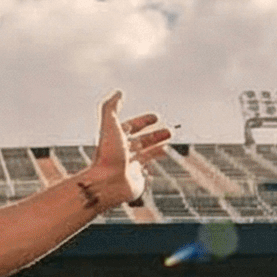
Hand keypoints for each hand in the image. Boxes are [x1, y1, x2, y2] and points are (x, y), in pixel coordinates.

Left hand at [81, 89, 171, 208]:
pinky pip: (145, 173)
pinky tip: (158, 165)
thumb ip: (111, 107)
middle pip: (141, 141)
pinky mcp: (135, 180)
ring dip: (157, 148)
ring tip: (169, 143)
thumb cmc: (108, 155)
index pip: (131, 127)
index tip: (156, 117)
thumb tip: (118, 92)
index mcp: (115, 139)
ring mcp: (129, 167)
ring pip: (145, 156)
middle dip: (155, 135)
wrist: (106, 184)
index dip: (143, 121)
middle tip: (170, 130)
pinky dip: (152, 166)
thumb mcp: (109, 125)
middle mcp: (122, 153)